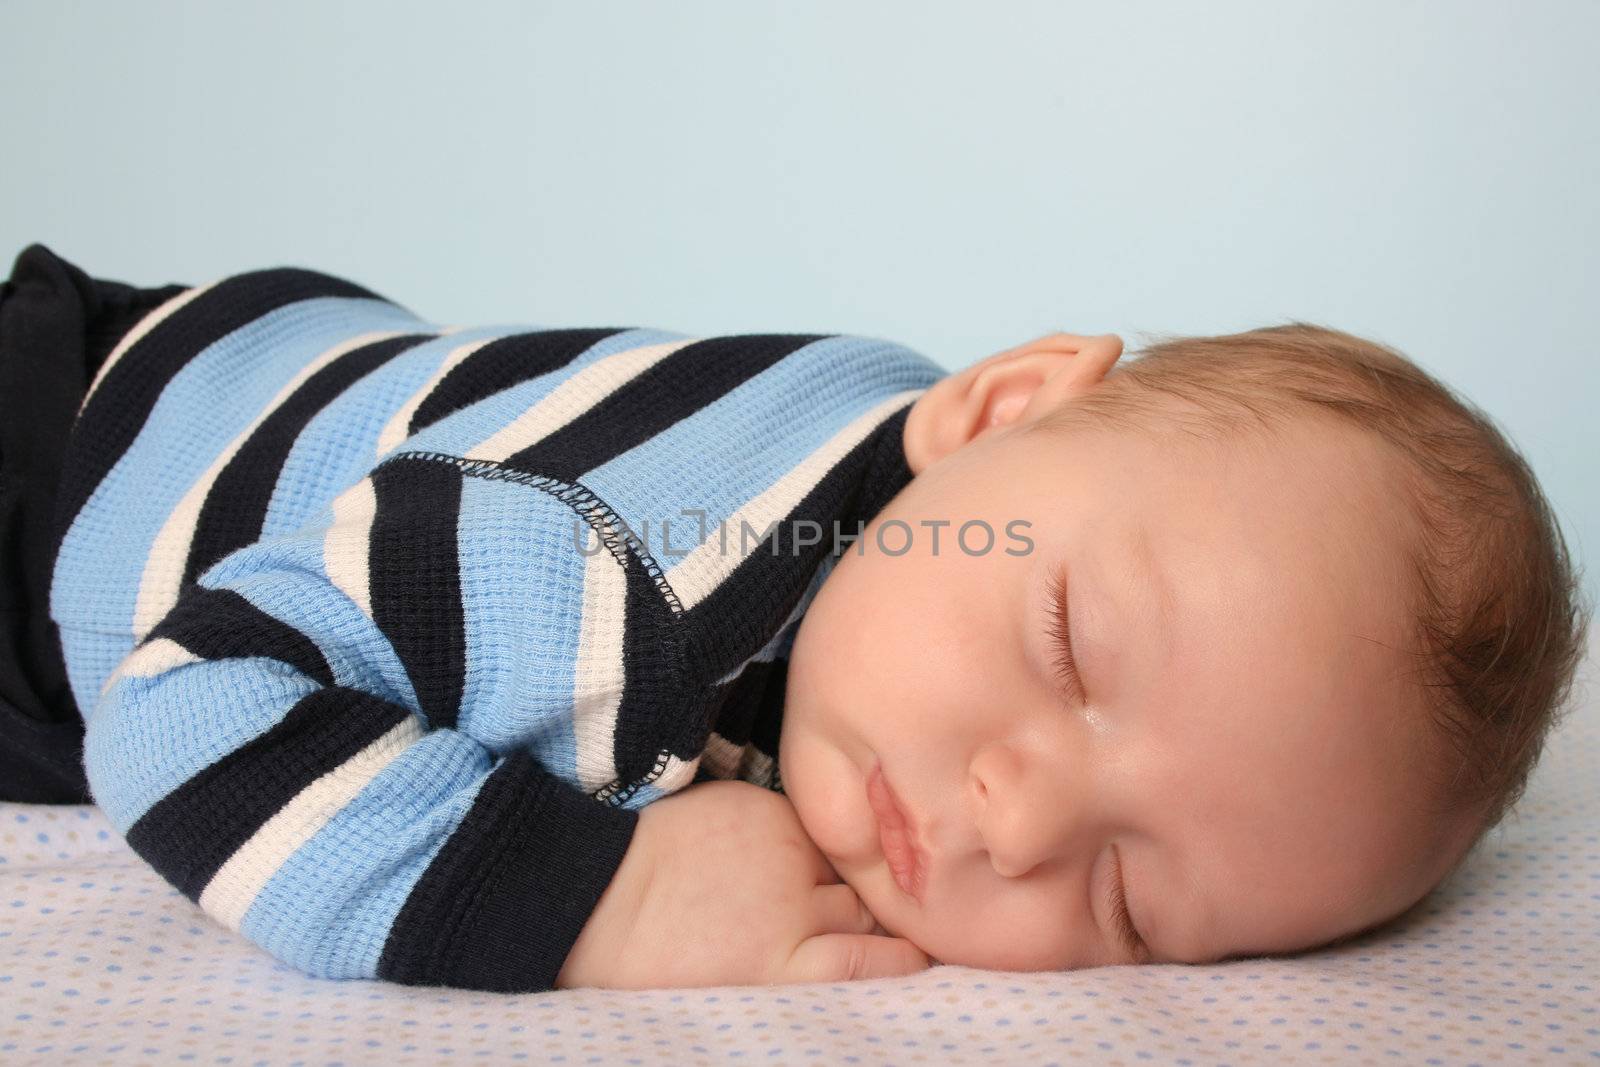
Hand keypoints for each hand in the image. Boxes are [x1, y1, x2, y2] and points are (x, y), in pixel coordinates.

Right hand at [555, 780, 931, 988]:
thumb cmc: (638, 866)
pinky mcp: (782, 963)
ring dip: (883, 921)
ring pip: (864, 912)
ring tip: (915, 930)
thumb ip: (765, 828)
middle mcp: (792, 856)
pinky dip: (895, 959)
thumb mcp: (712, 815)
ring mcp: (791, 911)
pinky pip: (860, 960)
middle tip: (902, 898)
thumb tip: (802, 846)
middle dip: (873, 886)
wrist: (592, 906)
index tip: (874, 863)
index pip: (839, 834)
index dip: (855, 854)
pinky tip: (918, 961)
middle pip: (858, 872)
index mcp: (772, 815)